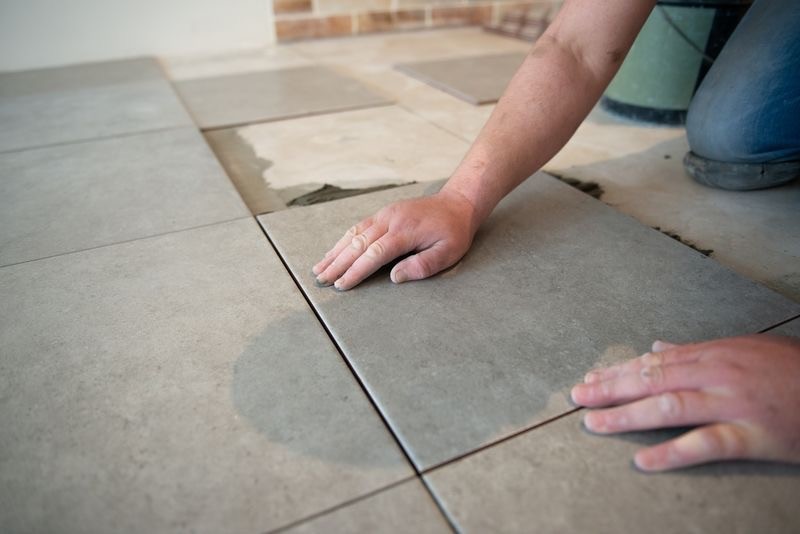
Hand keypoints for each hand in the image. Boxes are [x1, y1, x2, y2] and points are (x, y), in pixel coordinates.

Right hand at [312, 189, 478, 290]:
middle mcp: (390, 220)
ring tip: (319, 268)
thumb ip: (422, 265)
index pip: (374, 254)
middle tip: (321, 280)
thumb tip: (395, 277)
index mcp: (405, 232)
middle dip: (338, 264)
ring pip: (354, 234)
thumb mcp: (448, 252)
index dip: (356, 271)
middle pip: (358, 244)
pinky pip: (359, 226)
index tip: (341, 285)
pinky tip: (334, 251)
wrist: (457, 202)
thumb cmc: (454, 231)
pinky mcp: (384, 213)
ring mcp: (385, 214)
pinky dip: (344, 240)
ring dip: (335, 252)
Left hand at [571, 334, 799, 470]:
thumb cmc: (792, 370)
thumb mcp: (744, 348)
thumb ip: (697, 350)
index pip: (653, 362)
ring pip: (669, 407)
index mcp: (714, 354)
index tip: (590, 380)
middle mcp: (718, 374)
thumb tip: (657, 347)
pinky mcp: (754, 435)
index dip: (618, 372)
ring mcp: (734, 404)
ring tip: (595, 424)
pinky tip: (644, 461)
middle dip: (610, 389)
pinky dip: (673, 453)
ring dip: (627, 417)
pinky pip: (707, 444)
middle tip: (578, 398)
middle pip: (653, 380)